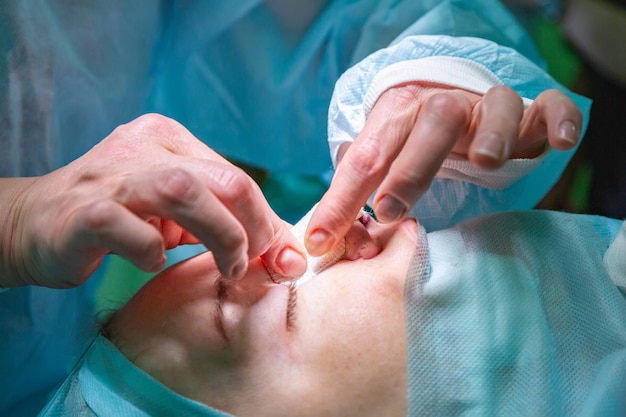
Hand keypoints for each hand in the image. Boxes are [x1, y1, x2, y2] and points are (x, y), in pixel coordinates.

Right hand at [1, 114, 305, 288]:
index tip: (279, 256)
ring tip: (228, 269)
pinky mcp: (82, 211)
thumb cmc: (120, 219)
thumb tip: (289, 257)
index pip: (237, 176)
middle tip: (252, 264)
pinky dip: (150, 251)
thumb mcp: (180, 217)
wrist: (33, 223)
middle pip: (225, 179)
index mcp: (170, 140)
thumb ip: (227, 225)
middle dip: (254, 228)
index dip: (266, 220)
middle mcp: (143, 148)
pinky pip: (128, 227)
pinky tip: (153, 262)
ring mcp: (112, 176)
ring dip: (221, 237)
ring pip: (185, 192)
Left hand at [305, 85, 581, 254]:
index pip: (364, 158)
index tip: (321, 241)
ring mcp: (486, 106)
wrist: (457, 103)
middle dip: (409, 169)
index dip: (340, 200)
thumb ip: (354, 197)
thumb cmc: (410, 143)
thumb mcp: (380, 163)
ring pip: (493, 106)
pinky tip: (556, 143)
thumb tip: (324, 240)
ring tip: (486, 162)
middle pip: (428, 124)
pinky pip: (547, 107)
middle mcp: (440, 105)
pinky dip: (555, 121)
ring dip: (491, 132)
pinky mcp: (529, 112)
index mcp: (396, 116)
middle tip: (387, 211)